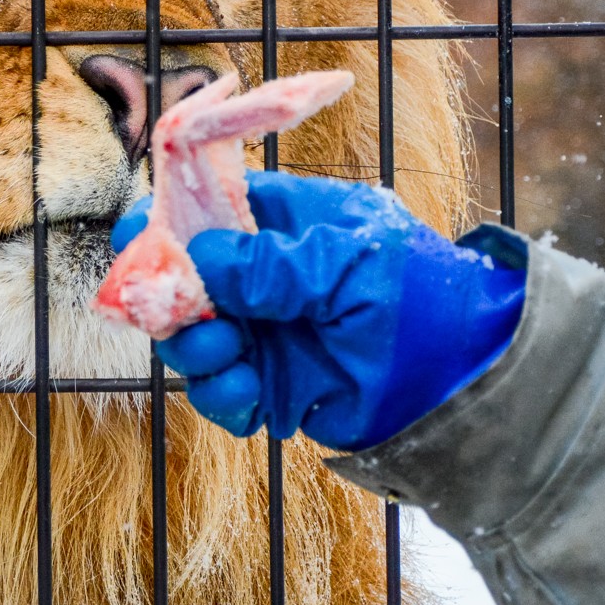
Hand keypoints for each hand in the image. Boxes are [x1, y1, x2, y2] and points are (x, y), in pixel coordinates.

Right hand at [110, 170, 524, 450]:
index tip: (136, 239)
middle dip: (172, 299)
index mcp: (282, 223)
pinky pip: (221, 394)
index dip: (165, 219)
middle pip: (182, 280)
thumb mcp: (347, 262)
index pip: (206, 207)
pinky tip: (252, 396)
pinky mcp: (275, 390)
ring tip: (229, 354)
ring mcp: (268, 334)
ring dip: (194, 350)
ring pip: (192, 341)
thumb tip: (196, 256)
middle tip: (185, 315)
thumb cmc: (420, 294)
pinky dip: (223, 397)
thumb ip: (271, 262)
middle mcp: (264, 278)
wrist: (468, 376)